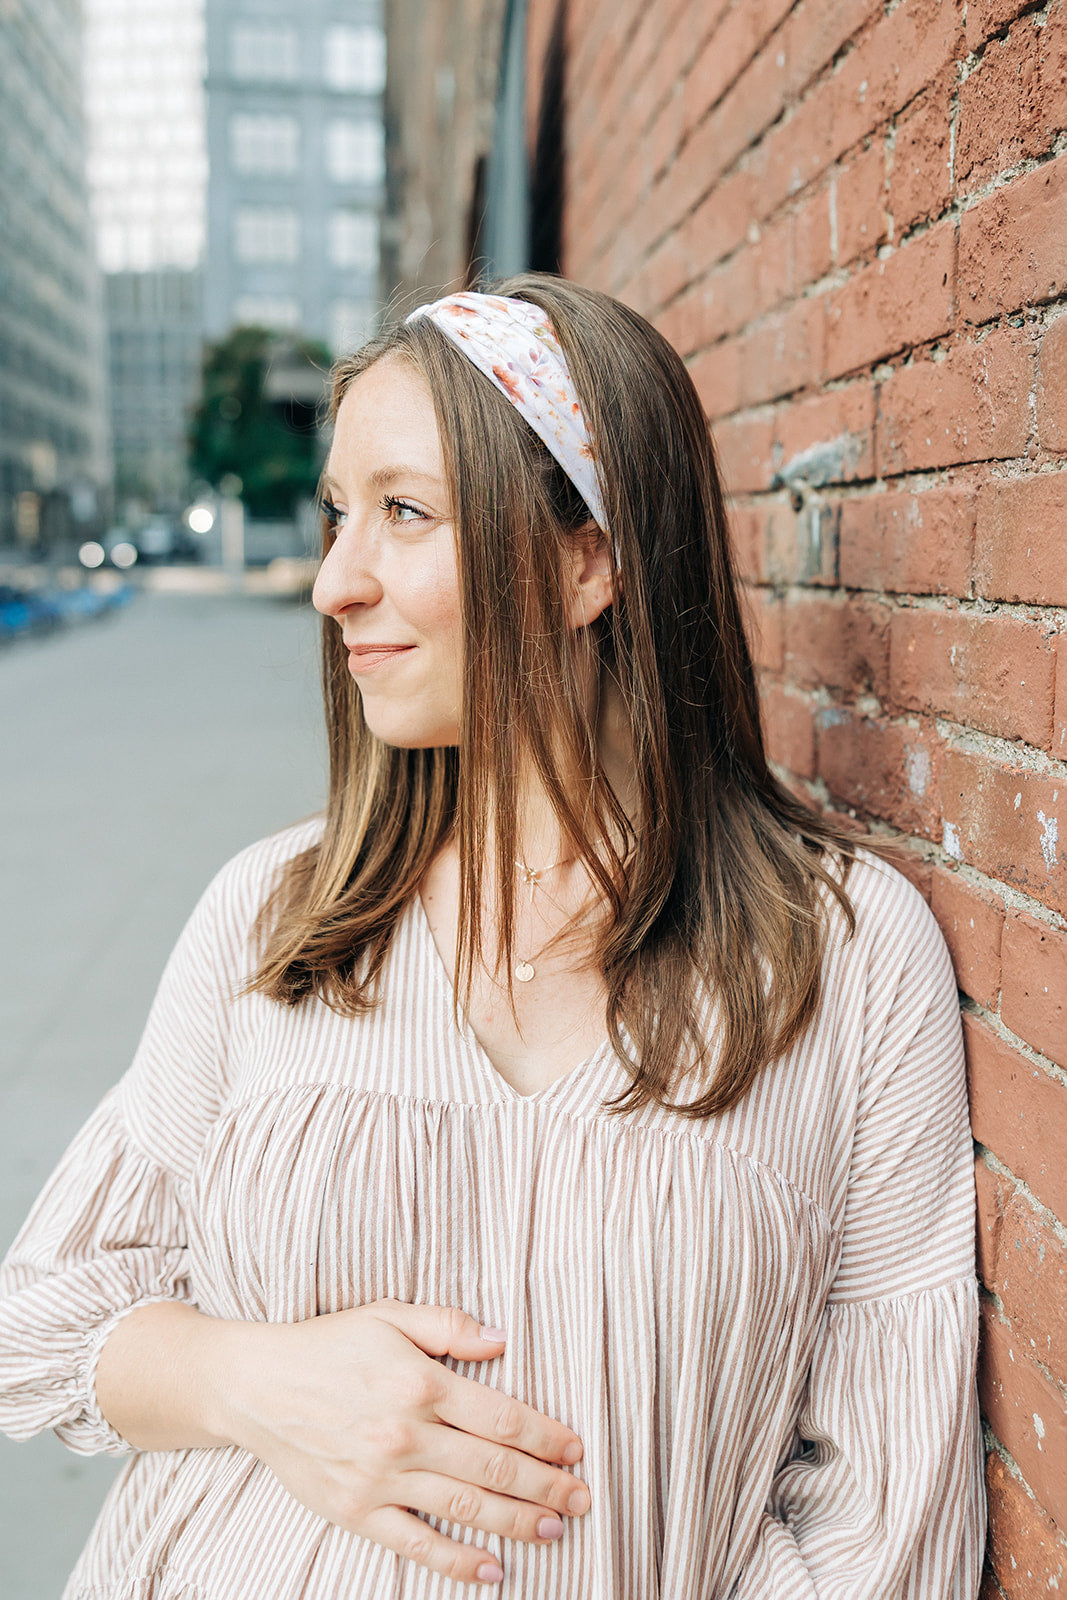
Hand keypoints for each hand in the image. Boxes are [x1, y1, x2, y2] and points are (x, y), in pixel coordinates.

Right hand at [224, 1299, 588, 1586]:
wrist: (256, 1387)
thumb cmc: (328, 1346)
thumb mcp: (389, 1315)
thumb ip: (449, 1325)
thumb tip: (502, 1339)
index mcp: (419, 1382)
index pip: (501, 1416)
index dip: (545, 1435)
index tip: (575, 1448)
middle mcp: (405, 1434)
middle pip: (494, 1466)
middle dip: (546, 1484)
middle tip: (583, 1496)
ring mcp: (380, 1478)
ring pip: (466, 1506)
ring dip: (518, 1521)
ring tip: (557, 1527)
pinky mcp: (356, 1511)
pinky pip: (416, 1544)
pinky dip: (457, 1562)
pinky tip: (493, 1570)